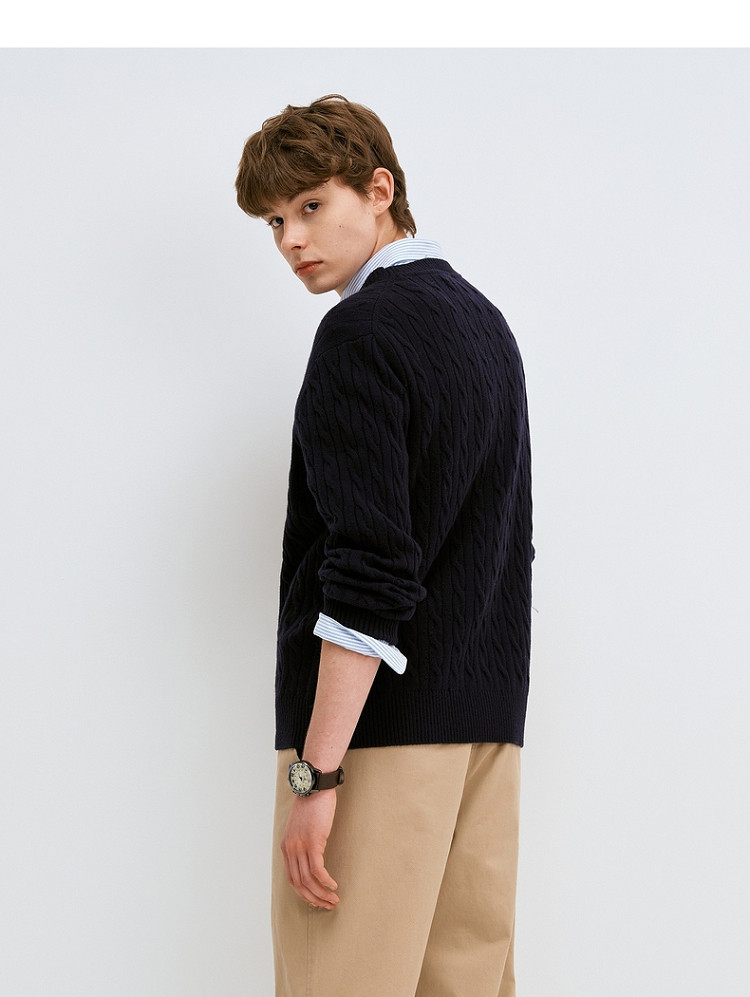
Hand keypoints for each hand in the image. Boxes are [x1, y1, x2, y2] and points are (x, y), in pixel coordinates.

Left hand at [280, 789, 338, 909]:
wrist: (315, 786)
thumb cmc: (312, 804)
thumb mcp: (301, 826)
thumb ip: (302, 842)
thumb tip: (312, 856)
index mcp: (286, 847)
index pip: (292, 879)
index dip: (304, 894)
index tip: (316, 900)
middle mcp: (290, 849)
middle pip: (299, 884)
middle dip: (313, 899)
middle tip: (327, 905)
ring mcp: (300, 846)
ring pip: (309, 880)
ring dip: (322, 894)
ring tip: (333, 900)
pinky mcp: (313, 842)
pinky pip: (318, 870)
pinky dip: (326, 882)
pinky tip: (334, 886)